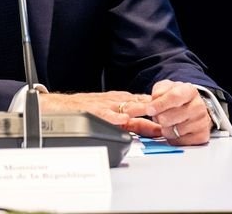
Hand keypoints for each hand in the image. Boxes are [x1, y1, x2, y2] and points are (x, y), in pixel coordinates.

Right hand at [39, 90, 161, 137]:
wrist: (57, 106)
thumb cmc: (82, 110)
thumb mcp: (110, 113)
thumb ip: (130, 121)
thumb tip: (152, 129)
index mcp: (120, 102)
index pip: (145, 104)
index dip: (159, 110)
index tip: (174, 115)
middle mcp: (114, 101)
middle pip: (139, 104)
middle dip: (154, 110)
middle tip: (169, 116)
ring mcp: (103, 105)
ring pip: (125, 106)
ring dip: (138, 110)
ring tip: (152, 114)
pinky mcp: (90, 110)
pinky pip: (103, 113)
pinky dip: (113, 116)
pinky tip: (121, 119)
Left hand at [145, 80, 210, 145]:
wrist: (194, 109)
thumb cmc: (177, 99)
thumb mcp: (165, 89)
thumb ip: (157, 93)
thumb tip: (150, 106)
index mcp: (189, 90)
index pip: (175, 96)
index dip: (159, 104)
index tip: (149, 110)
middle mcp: (199, 106)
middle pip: (171, 117)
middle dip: (159, 118)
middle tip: (159, 115)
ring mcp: (202, 122)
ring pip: (173, 131)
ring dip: (165, 128)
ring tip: (168, 122)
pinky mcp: (202, 137)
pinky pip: (178, 141)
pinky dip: (173, 138)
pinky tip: (176, 130)